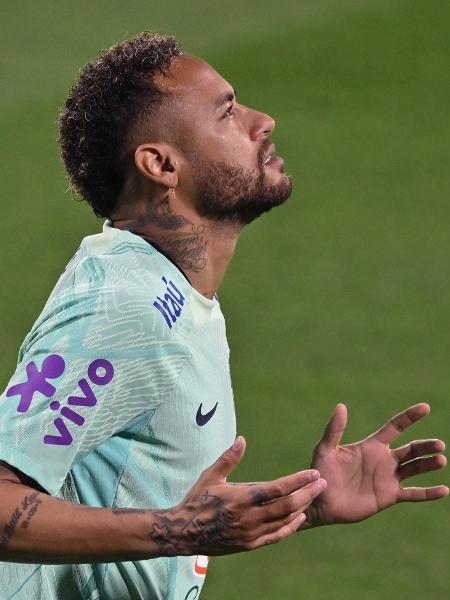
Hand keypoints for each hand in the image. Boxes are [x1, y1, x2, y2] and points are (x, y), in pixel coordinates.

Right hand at [149, 436, 326, 555]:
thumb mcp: (211, 475)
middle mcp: (249, 517)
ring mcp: (250, 533)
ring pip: (284, 521)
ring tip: (315, 496)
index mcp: (242, 498)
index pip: (277, 489)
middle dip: (307, 493)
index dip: (297, 481)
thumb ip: (228, 458)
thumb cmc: (197, 499)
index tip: (313, 473)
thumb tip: (242, 439)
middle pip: (287, 506)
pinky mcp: (249, 544)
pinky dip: (290, 527)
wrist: (184, 532)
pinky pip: (275, 536)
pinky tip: (299, 518)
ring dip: (302, 508)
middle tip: (322, 483)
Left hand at [303, 403, 447, 526]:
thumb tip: (341, 406)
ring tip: (440, 459)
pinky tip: (444, 490)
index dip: (409, 417)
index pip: (395, 427)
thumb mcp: (325, 449)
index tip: (425, 407)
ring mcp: (388, 478)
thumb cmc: (321, 473)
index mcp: (371, 445)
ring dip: (428, 464)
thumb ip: (334, 429)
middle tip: (439, 444)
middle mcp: (383, 460)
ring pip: (415, 469)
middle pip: (411, 449)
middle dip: (425, 446)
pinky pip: (413, 494)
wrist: (321, 501)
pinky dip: (428, 493)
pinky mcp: (389, 496)